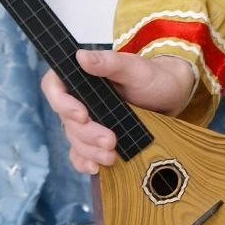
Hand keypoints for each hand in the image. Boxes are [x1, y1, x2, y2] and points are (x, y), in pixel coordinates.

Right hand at [41, 50, 195, 174]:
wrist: (170, 96)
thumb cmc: (152, 77)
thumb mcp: (135, 68)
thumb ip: (109, 62)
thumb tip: (80, 56)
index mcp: (82, 77)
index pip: (54, 87)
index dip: (61, 103)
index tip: (82, 115)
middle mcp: (79, 99)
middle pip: (67, 120)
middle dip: (87, 134)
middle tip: (110, 140)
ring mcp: (87, 120)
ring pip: (75, 139)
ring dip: (89, 150)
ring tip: (112, 156)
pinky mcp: (95, 138)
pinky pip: (81, 153)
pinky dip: (85, 162)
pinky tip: (96, 168)